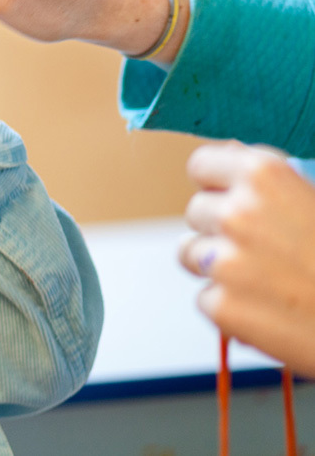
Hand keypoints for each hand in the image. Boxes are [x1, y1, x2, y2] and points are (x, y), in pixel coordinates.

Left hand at [178, 142, 314, 376]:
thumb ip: (273, 180)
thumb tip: (232, 153)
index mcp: (265, 176)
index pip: (202, 165)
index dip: (216, 184)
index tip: (229, 196)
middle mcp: (238, 214)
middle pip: (196, 212)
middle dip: (219, 228)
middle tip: (263, 249)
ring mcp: (226, 262)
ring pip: (191, 254)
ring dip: (216, 266)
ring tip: (266, 280)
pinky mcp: (224, 307)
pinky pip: (206, 298)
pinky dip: (230, 308)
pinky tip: (271, 311)